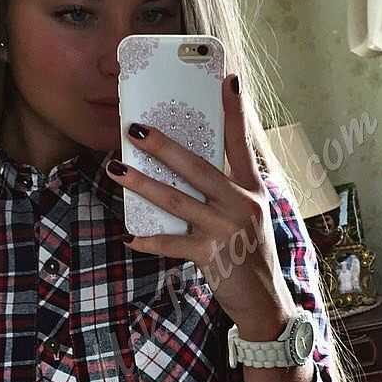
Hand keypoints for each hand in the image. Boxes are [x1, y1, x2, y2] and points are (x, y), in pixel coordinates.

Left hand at [107, 73, 294, 338]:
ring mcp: (227, 229)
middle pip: (199, 167)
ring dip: (143, 184)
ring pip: (178, 200)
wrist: (265, 302)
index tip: (227, 79)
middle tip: (135, 128)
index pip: (241, 143)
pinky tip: (130, 237)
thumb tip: (189, 168)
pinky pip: (173, 244)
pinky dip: (150, 241)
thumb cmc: (250, 254)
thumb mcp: (249, 216)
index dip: (234, 111)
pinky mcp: (213, 255)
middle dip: (165, 146)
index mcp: (251, 190)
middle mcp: (242, 204)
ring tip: (116, 170)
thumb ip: (226, 192)